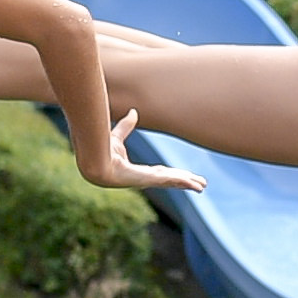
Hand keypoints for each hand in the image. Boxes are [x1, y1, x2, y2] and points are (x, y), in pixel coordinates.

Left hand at [71, 112, 200, 197]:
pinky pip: (171, 181)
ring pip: (173, 183)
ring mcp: (148, 180)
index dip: (174, 174)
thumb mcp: (117, 136)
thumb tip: (133, 112)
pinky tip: (196, 186)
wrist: (95, 158)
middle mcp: (146, 177)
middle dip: (186, 181)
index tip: (185, 175)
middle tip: (200, 184)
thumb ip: (126, 126)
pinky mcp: (149, 179)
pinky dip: (184, 184)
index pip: (161, 173)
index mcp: (140, 170)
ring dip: (188, 184)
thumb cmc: (102, 151)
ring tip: (202, 186)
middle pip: (171, 180)